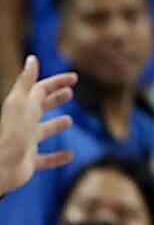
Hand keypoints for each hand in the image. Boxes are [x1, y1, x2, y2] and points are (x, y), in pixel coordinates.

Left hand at [0, 56, 76, 194]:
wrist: (2, 166)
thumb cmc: (13, 133)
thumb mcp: (21, 103)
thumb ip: (26, 82)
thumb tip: (32, 58)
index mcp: (23, 107)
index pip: (41, 89)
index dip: (57, 82)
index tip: (74, 78)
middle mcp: (24, 123)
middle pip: (40, 107)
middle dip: (55, 99)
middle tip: (70, 93)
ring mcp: (26, 142)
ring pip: (43, 131)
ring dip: (56, 125)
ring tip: (69, 120)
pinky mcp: (29, 162)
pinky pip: (46, 159)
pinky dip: (57, 157)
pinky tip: (69, 155)